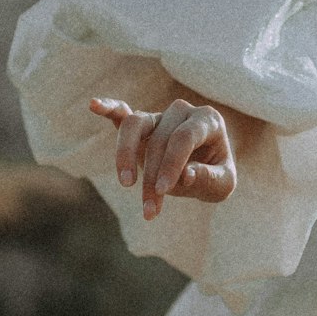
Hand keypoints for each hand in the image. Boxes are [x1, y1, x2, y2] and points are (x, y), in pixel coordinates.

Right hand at [89, 96, 236, 219]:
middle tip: (150, 210)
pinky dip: (109, 108)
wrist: (206, 171)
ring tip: (126, 183)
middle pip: (159, 139)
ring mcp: (160, 116)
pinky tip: (94, 105)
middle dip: (152, 177)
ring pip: (135, 124)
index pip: (183, 138)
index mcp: (208, 120)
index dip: (171, 164)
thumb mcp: (222, 184)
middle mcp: (183, 111)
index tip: (163, 192)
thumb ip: (209, 178)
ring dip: (125, 154)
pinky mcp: (141, 124)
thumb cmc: (215, 176)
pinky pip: (122, 113)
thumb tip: (186, 175)